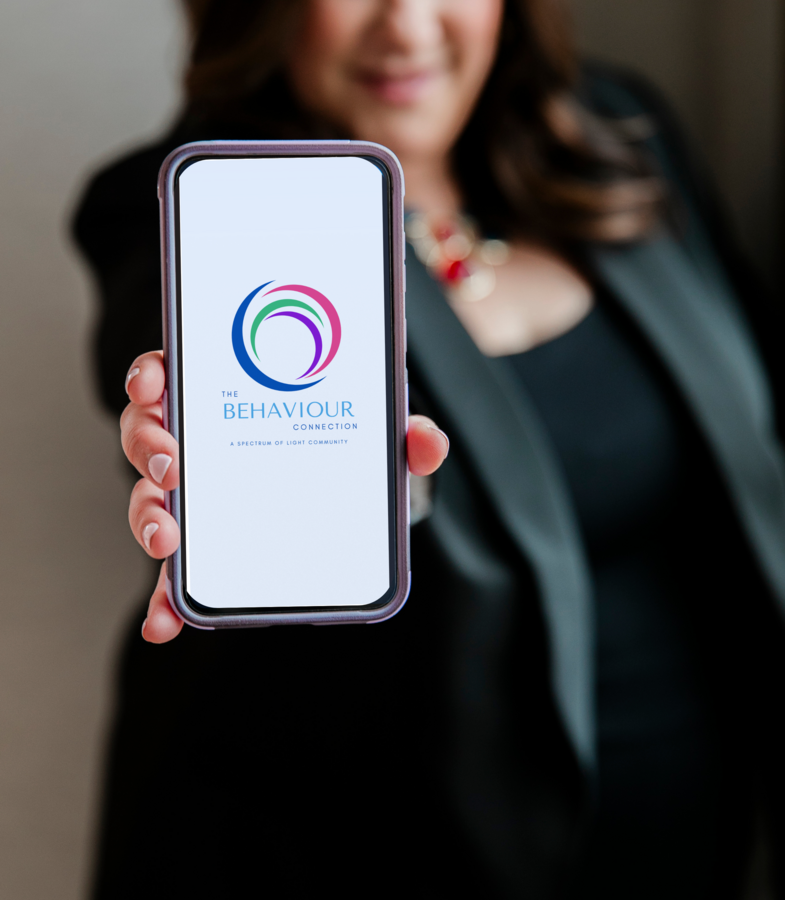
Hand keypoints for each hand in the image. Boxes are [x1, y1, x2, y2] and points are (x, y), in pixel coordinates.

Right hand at [122, 351, 449, 643]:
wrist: (358, 499)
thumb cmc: (350, 449)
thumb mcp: (379, 435)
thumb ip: (407, 434)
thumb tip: (427, 445)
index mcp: (231, 397)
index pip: (175, 372)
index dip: (152, 373)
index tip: (156, 381)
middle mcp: (202, 442)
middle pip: (148, 432)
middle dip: (148, 446)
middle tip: (173, 466)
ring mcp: (200, 496)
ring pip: (151, 498)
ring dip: (148, 517)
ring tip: (169, 539)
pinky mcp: (209, 548)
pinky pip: (175, 573)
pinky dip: (165, 598)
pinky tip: (165, 622)